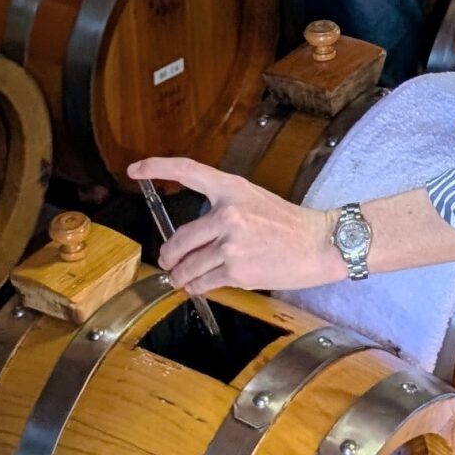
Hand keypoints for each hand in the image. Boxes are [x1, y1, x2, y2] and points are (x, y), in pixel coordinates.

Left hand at [128, 157, 339, 295]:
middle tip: (166, 260)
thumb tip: (192, 234)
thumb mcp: (253, 200)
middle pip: (178, 238)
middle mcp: (227, 213)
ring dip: (179, 275)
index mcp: (231, 188)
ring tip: (179, 277)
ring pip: (187, 265)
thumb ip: (222, 209)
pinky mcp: (238, 271)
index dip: (156, 167)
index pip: (187, 169)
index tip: (134, 169)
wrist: (320, 244)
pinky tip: (197, 285)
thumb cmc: (288, 223)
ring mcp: (231, 244)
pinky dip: (195, 287)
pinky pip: (202, 282)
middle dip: (168, 254)